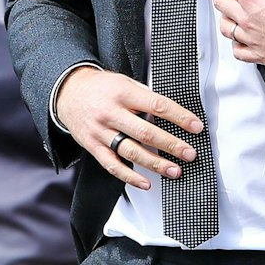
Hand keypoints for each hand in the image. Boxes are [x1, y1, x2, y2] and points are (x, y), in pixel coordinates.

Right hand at [55, 66, 201, 191]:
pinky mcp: (92, 146)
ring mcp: (100, 131)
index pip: (157, 105)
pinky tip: (146, 183)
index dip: (179, 116)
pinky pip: (112, 165)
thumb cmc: (101, 88)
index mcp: (123, 92)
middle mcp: (111, 112)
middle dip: (171, 144)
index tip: (196, 126)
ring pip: (130, 151)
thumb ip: (145, 96)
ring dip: (155, 164)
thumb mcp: (123, 82)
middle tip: (190, 153)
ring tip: (174, 171)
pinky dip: (129, 177)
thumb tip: (174, 113)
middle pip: (145, 132)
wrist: (67, 92)